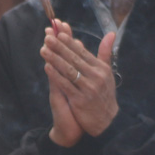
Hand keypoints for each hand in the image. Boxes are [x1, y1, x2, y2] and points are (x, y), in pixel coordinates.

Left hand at [41, 22, 118, 137]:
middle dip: (59, 47)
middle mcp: (96, 77)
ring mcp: (88, 89)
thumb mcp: (108, 73)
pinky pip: (65, 85)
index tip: (59, 33)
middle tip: (47, 37)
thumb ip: (105, 53)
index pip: (83, 52)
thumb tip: (111, 33)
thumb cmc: (105, 94)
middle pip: (74, 59)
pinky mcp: (80, 100)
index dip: (70, 42)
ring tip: (43, 50)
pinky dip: (55, 75)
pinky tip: (47, 67)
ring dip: (54, 59)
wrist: (107, 121)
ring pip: (68, 70)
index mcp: (101, 69)